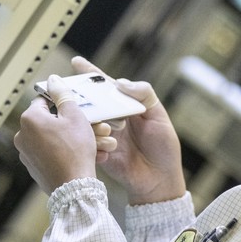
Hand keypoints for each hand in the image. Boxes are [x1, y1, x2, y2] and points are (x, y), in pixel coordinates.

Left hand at [15, 74, 97, 193]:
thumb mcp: (75, 116)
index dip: (64, 102)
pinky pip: (52, 153)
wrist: (74, 187)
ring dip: (73, 138)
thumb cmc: (75, 150)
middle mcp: (23, 135)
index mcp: (30, 119)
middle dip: (72, 122)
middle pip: (51, 120)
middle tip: (92, 126)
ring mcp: (27, 153)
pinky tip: (85, 155)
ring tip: (95, 143)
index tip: (78, 107)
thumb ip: (63, 95)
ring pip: (54, 138)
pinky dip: (67, 152)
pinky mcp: (34, 167)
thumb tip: (53, 80)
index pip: (45, 100)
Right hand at [70, 56, 185, 204]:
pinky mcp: (98, 152)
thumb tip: (121, 82)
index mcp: (124, 106)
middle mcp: (111, 118)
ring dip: (95, 126)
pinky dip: (97, 145)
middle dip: (82, 99)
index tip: (76, 62)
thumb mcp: (159, 116)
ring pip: (86, 122)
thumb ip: (144, 95)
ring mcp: (103, 134)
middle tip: (78, 99)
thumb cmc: (163, 146)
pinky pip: (88, 144)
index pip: (106, 86)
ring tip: (113, 134)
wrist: (159, 179)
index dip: (91, 73)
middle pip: (90, 102)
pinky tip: (110, 151)